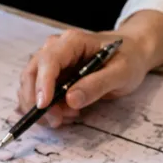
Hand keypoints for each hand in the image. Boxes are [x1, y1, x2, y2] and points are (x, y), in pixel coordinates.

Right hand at [17, 10, 162, 126]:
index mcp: (72, 42)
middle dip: (36, 101)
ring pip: (30, 87)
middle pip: (31, 74)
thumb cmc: (129, 59)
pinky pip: (37, 95)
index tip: (43, 106)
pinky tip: (65, 114)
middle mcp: (55, 49)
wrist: (132, 54)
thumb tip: (70, 100)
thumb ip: (97, 85)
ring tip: (69, 117)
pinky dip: (45, 110)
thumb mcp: (122, 72)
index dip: (42, 84)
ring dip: (42, 108)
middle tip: (56, 121)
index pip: (48, 61)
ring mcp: (51, 63)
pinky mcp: (51, 77)